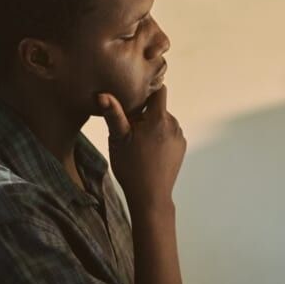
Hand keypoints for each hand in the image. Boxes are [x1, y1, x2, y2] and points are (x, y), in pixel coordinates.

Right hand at [98, 86, 185, 212]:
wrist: (150, 195)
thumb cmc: (131, 167)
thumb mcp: (118, 139)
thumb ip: (113, 114)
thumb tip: (102, 94)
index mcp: (160, 119)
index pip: (159, 91)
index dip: (148, 89)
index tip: (135, 92)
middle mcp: (174, 125)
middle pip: (159, 108)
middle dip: (145, 113)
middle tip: (130, 128)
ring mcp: (180, 137)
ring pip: (164, 121)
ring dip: (152, 125)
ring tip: (138, 141)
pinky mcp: (181, 147)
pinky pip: (169, 133)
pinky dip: (160, 136)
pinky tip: (148, 150)